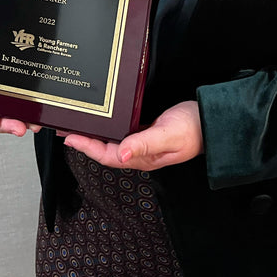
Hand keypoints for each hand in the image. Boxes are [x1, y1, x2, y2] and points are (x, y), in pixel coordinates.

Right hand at [0, 53, 39, 136]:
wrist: (4, 40)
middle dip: (4, 127)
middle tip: (17, 127)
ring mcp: (3, 105)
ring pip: (9, 121)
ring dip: (20, 125)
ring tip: (31, 124)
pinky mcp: (20, 102)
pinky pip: (25, 113)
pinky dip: (31, 117)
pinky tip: (38, 118)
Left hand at [62, 100, 202, 170]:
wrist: (212, 121)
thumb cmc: (194, 129)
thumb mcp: (168, 135)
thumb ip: (145, 144)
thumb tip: (121, 155)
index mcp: (142, 157)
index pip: (107, 156)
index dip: (87, 148)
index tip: (70, 138)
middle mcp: (139, 152)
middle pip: (105, 149)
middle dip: (84, 141)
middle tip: (64, 129)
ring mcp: (142, 142)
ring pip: (111, 140)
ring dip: (94, 134)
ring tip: (77, 124)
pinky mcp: (146, 131)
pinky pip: (122, 131)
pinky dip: (108, 126)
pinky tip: (102, 119)